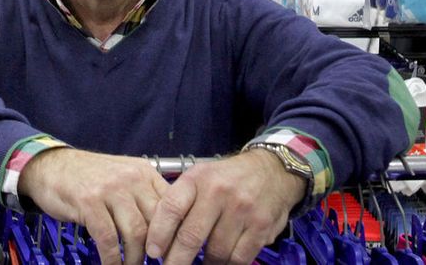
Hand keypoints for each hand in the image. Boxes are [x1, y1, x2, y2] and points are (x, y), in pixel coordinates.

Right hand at [18, 148, 167, 264]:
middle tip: (153, 264)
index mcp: (145, 173)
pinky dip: (112, 259)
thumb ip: (144, 197)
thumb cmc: (89, 177)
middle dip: (156, 251)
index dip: (174, 234)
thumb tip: (167, 228)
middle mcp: (131, 178)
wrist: (51, 165)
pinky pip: (108, 239)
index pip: (172, 205)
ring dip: (134, 258)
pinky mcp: (88, 202)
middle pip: (156, 222)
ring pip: (135, 233)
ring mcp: (110, 189)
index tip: (172, 253)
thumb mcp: (123, 178)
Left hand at [145, 150, 307, 264]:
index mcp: (198, 178)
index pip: (172, 207)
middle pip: (191, 236)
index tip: (153, 252)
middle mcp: (219, 191)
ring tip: (201, 264)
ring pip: (216, 253)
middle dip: (177, 261)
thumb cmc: (228, 179)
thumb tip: (159, 240)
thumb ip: (181, 203)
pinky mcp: (261, 226)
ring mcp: (242, 209)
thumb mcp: (201, 178)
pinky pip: (238, 258)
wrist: (273, 170)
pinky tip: (222, 262)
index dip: (159, 233)